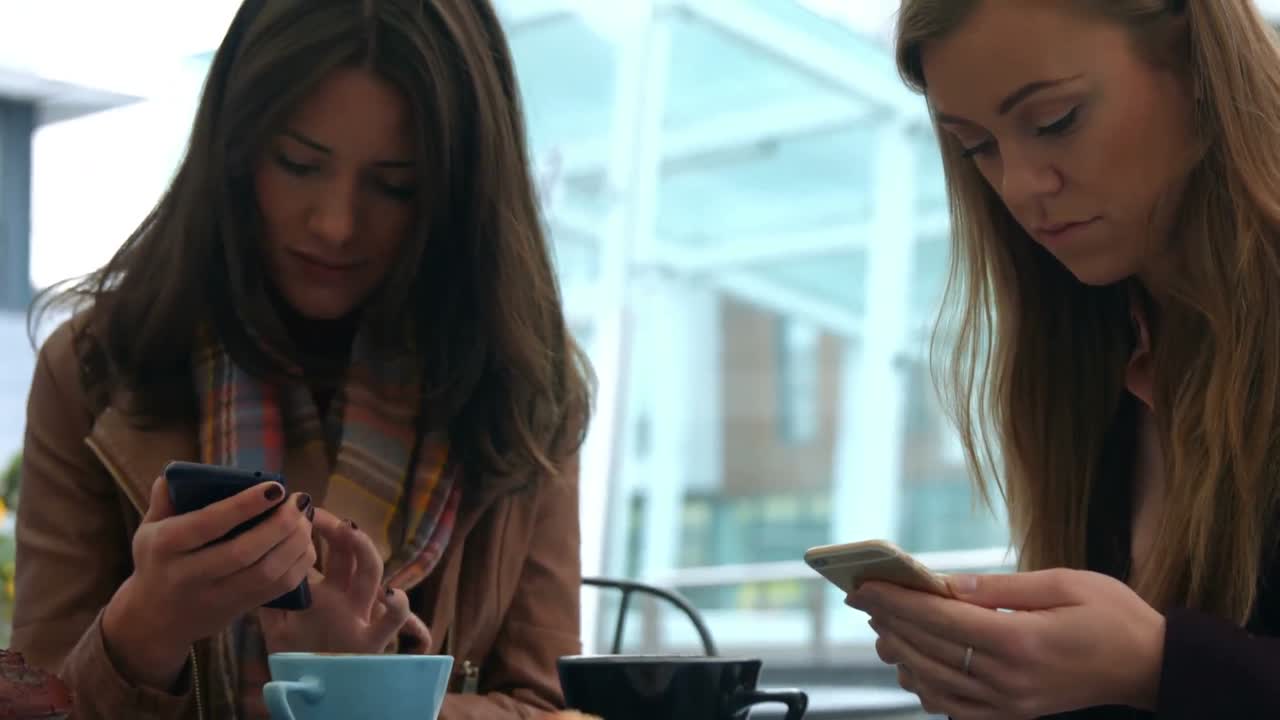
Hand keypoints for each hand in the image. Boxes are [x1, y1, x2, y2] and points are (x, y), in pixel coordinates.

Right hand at [103, 475, 315, 689]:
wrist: (155, 620)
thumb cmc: (156, 562)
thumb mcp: (148, 530)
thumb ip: (164, 500)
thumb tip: (177, 474)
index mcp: (167, 545)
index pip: (209, 523)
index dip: (245, 505)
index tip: (275, 487)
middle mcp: (190, 574)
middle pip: (244, 551)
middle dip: (280, 524)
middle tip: (299, 501)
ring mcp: (216, 596)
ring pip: (266, 573)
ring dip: (295, 543)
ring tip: (306, 518)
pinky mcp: (238, 609)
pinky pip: (277, 590)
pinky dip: (298, 565)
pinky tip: (305, 543)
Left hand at [258, 508, 430, 653]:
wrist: (315, 696)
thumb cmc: (298, 660)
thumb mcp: (277, 627)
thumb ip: (268, 601)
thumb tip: (253, 568)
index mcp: (328, 590)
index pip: (328, 550)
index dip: (317, 527)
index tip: (298, 508)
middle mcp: (347, 597)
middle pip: (350, 552)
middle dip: (336, 527)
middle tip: (316, 512)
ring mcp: (361, 616)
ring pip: (372, 572)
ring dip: (363, 548)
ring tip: (349, 530)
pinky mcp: (372, 641)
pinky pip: (391, 621)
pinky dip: (396, 606)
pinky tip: (390, 594)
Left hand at [849, 569, 1165, 718]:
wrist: (1150, 665)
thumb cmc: (1111, 615)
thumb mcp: (1061, 582)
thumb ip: (997, 586)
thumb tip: (944, 583)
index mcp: (1021, 641)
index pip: (939, 620)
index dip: (895, 601)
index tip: (863, 586)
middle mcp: (1010, 679)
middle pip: (928, 651)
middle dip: (889, 622)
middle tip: (864, 598)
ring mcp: (1010, 704)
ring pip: (933, 684)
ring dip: (900, 654)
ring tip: (882, 625)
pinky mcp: (1012, 715)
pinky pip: (953, 707)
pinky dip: (924, 686)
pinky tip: (912, 664)